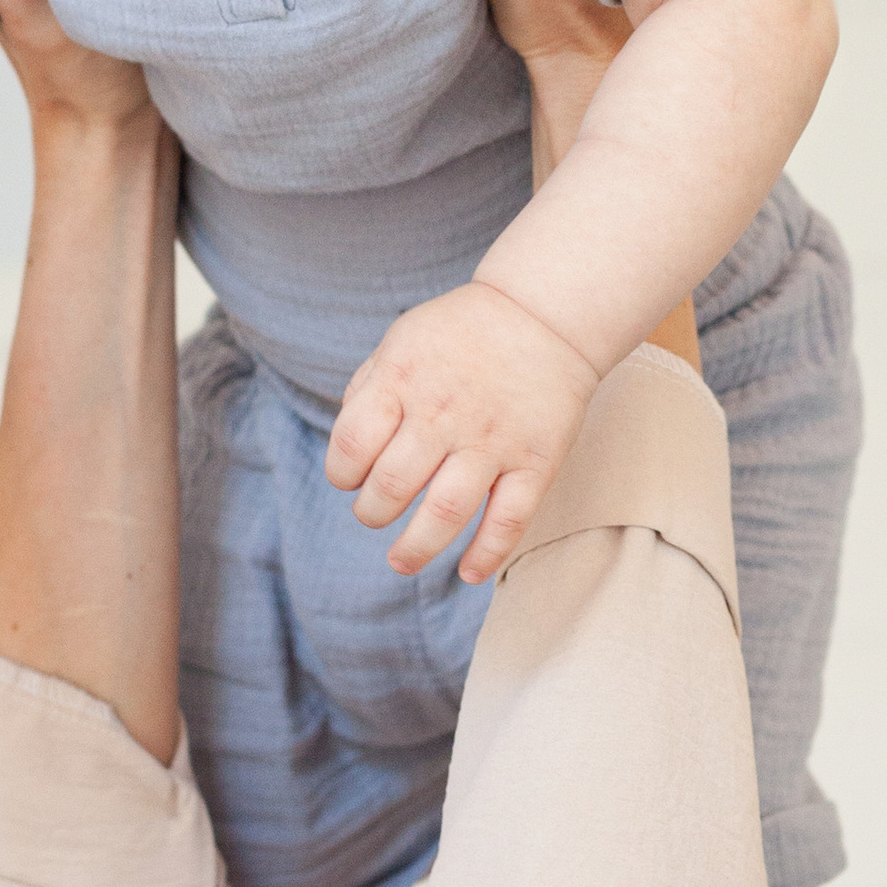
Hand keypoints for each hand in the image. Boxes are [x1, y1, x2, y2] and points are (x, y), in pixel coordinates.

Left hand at [326, 280, 597, 581]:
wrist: (544, 313)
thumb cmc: (460, 333)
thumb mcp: (400, 342)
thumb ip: (368, 391)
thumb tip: (348, 453)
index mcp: (403, 380)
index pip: (353, 444)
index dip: (342, 472)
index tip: (351, 478)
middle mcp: (444, 413)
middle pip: (391, 486)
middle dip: (371, 513)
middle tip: (375, 514)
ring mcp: (492, 440)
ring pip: (446, 512)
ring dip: (416, 548)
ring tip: (400, 561)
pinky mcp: (535, 461)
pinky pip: (510, 519)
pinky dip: (488, 553)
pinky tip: (469, 572)